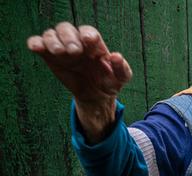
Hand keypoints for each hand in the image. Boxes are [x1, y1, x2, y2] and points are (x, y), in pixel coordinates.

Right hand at [27, 22, 131, 142]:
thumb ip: (122, 68)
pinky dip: (35, 43)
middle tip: (74, 51)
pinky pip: (38, 43)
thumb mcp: (121, 78)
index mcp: (95, 45)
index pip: (88, 32)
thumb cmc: (109, 83)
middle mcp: (76, 42)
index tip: (88, 41)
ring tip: (59, 52)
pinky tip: (36, 48)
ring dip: (53, 40)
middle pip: (67, 29)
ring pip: (51, 34)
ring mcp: (62, 48)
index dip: (87, 34)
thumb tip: (116, 56)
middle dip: (69, 37)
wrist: (95, 96)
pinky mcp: (49, 56)